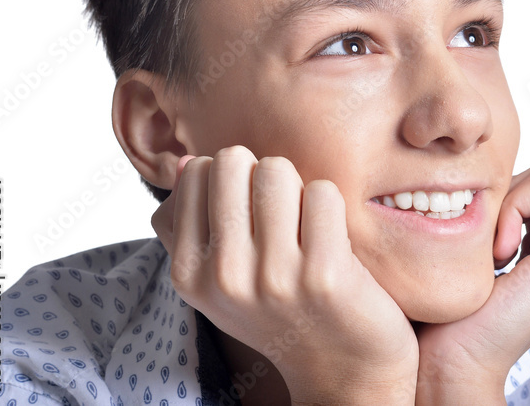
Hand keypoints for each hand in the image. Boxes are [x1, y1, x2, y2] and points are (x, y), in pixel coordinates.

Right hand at [151, 146, 418, 404]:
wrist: (343, 369)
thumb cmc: (283, 308)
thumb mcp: (222, 278)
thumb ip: (194, 222)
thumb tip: (186, 160)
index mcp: (188, 273)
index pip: (197, 171)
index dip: (233, 177)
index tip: (252, 212)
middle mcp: (223, 277)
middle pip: (235, 161)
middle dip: (263, 174)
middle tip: (283, 213)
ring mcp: (273, 277)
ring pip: (278, 170)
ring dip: (299, 188)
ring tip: (307, 227)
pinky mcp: (323, 274)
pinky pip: (322, 193)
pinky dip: (332, 206)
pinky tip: (335, 240)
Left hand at [413, 155, 529, 403]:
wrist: (451, 359)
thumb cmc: (450, 307)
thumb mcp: (478, 245)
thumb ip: (498, 210)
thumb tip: (489, 168)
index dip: (511, 192)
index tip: (484, 239)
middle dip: (515, 192)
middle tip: (490, 243)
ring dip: (513, 201)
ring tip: (494, 251)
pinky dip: (514, 208)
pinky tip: (498, 256)